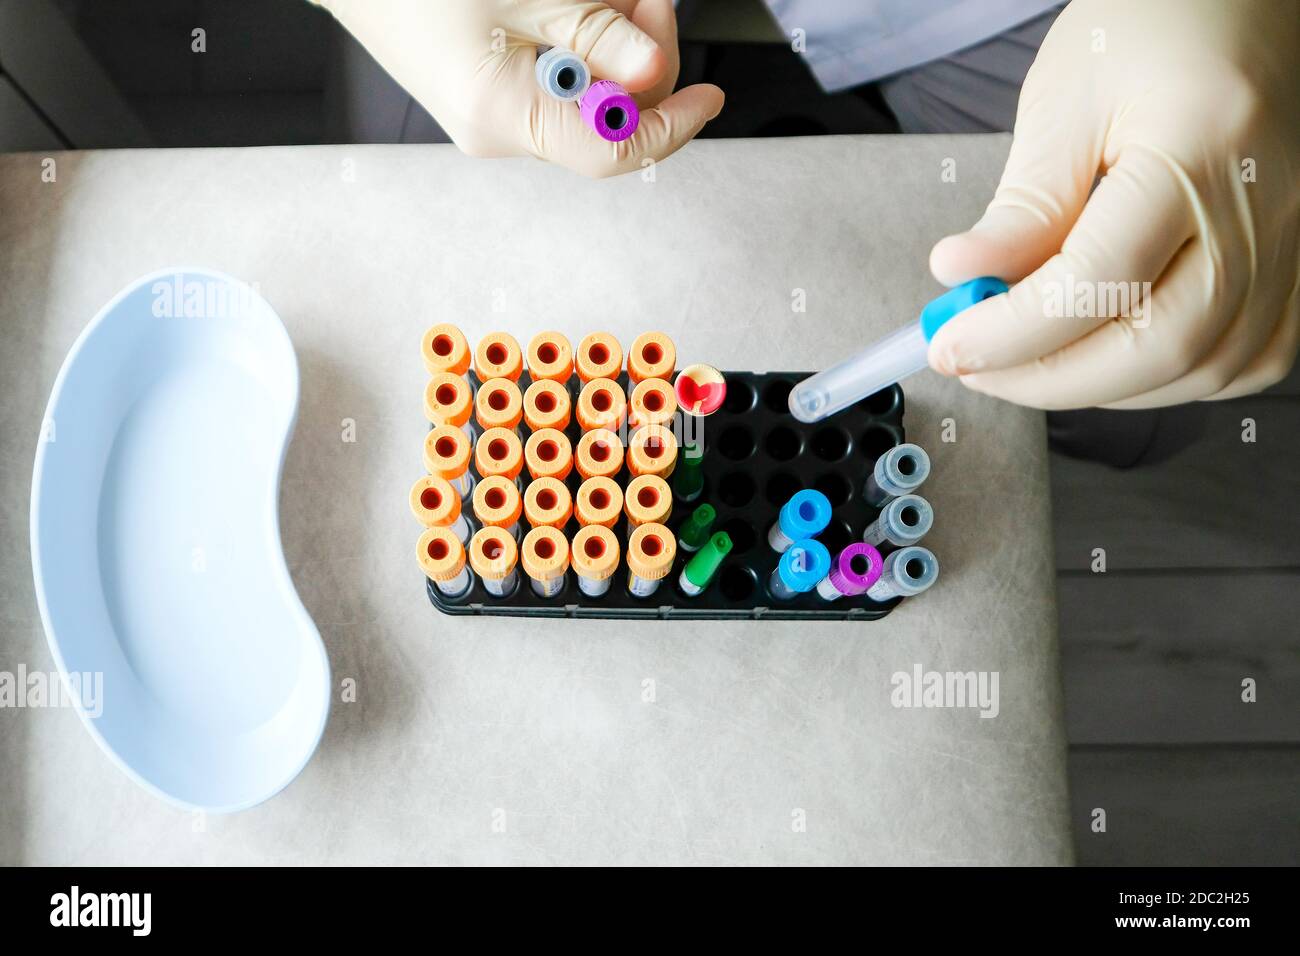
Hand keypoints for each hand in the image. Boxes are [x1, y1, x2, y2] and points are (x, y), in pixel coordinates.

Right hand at [316, 0, 722, 177]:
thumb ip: (596, 33)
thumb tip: (657, 69)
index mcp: (505, 117)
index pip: (613, 151)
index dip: (672, 126)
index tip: (709, 97)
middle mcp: (500, 130)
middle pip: (609, 118)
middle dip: (642, 57)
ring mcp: (495, 113)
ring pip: (590, 93)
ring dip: (613, 39)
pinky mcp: (493, 91)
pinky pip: (560, 77)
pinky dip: (582, 39)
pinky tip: (580, 2)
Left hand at [926, 0, 1299, 408]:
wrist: (1240, 2)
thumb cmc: (1151, 29)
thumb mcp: (1066, 100)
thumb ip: (1022, 204)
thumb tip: (961, 280)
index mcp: (1202, 148)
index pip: (1098, 281)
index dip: (1012, 333)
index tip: (949, 345)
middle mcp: (1266, 206)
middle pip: (1161, 345)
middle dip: (1050, 378)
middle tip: (976, 365)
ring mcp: (1294, 240)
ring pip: (1204, 367)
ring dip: (1100, 386)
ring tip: (1026, 358)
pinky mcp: (1298, 262)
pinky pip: (1246, 359)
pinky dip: (1168, 379)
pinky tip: (1106, 354)